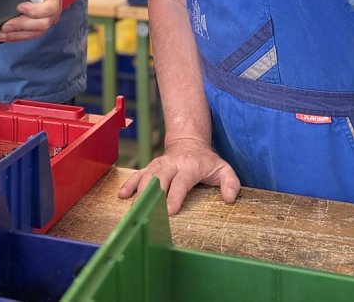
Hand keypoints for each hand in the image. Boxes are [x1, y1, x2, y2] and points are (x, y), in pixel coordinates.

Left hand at [0, 0, 61, 44]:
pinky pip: (31, 34)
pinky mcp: (39, 22)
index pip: (51, 6)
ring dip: (17, 35)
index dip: (35, 10)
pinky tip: (3, 36)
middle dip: (22, 26)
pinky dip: (17, 37)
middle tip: (5, 26)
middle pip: (43, 24)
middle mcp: (53, 6)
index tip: (19, 6)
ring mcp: (48, 16)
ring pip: (36, 32)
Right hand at [117, 137, 240, 214]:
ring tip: (133, 206)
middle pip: (159, 179)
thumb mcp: (224, 169)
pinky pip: (138, 174)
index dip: (174, 196)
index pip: (181, 182)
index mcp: (189, 167)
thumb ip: (231, 183)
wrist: (189, 141)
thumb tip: (229, 198)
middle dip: (153, 195)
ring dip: (139, 190)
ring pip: (147, 176)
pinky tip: (122, 195)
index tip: (169, 211)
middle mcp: (172, 164)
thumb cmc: (207, 161)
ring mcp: (159, 165)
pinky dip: (130, 184)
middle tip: (148, 211)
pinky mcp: (151, 167)